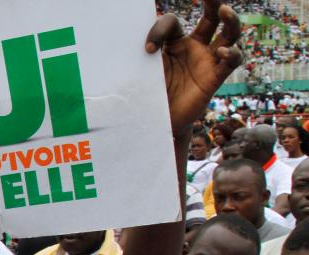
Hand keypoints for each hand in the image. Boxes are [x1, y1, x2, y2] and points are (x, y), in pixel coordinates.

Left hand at [147, 0, 242, 134]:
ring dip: (231, 20)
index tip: (147, 49)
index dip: (159, 30)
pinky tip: (224, 50)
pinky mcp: (215, 78)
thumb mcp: (144, 69)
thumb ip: (147, 52)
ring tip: (225, 11)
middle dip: (213, 2)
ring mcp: (207, 61)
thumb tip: (145, 44)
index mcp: (175, 41)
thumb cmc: (149, 93)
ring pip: (229, 34)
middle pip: (211, 18)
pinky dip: (232, 54)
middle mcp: (195, 47)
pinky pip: (231, 62)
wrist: (156, 121)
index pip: (172, 22)